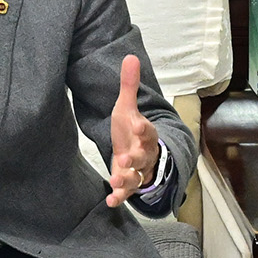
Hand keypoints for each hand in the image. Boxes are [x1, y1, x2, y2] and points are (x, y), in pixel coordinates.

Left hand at [104, 53, 160, 207]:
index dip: (143, 128)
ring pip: (137, 177)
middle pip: (143, 157)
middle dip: (134, 159)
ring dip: (126, 179)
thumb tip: (131, 56)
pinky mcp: (129, 184)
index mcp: (145, 133)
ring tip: (115, 180)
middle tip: (123, 159)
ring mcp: (138, 171)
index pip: (147, 130)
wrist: (140, 153)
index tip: (136, 124)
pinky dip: (120, 197)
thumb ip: (129, 85)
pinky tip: (110, 201)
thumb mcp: (127, 108)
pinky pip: (127, 192)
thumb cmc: (131, 129)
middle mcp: (145, 153)